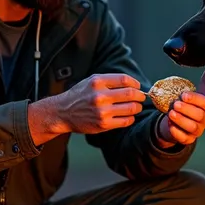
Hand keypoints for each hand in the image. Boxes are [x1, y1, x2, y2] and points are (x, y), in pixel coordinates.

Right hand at [29, 74, 145, 142]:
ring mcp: (102, 111)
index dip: (135, 83)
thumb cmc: (79, 95)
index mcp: (97, 82)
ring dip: (137, 107)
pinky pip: (126, 121)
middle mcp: (100, 96)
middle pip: (131, 94)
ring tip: (135, 107)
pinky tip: (128, 115)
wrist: (63, 112)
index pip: (125, 80)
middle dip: (140, 95)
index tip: (137, 86)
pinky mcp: (103, 124)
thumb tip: (133, 85)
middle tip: (141, 97)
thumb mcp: (91, 81)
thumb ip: (110, 81)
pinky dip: (131, 118)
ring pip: (131, 108)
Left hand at [156, 91, 204, 146]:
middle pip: (200, 115)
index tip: (183, 95)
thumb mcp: (183, 99)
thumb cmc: (181, 107)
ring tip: (171, 113)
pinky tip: (170, 124)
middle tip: (175, 104)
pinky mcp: (189, 139)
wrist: (174, 121)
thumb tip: (172, 89)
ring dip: (181, 120)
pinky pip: (184, 137)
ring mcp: (198, 131)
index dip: (195, 99)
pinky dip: (177, 131)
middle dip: (187, 109)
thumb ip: (182, 95)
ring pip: (193, 127)